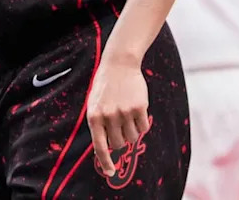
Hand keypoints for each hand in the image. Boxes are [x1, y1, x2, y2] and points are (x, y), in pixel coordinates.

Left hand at [86, 59, 149, 176]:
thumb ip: (98, 125)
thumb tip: (103, 149)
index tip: (111, 173)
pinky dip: (142, 124)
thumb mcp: (94, 104)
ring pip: (132, 138)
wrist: (119, 65)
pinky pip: (144, 128)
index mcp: (94, 117)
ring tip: (127, 115)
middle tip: (120, 125)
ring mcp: (124, 113)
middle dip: (120, 140)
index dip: (105, 162)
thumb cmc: (105, 87)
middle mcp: (109, 117)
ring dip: (132, 131)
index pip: (100, 147)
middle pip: (118, 144)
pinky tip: (137, 110)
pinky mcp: (139, 108)